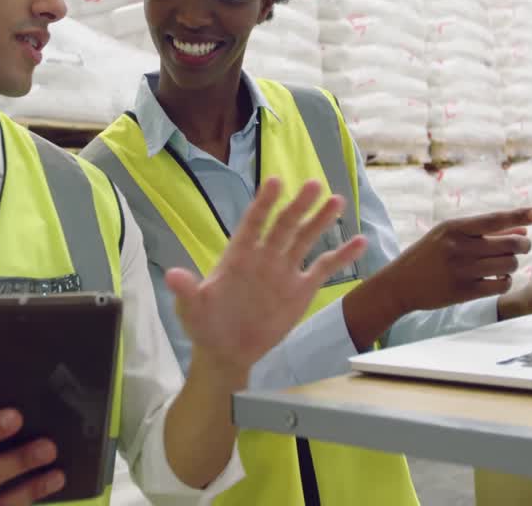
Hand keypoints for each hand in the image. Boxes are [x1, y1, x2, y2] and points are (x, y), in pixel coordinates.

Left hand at [165, 178, 368, 380]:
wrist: (228, 350)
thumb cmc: (205, 324)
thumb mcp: (192, 309)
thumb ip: (186, 291)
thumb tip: (171, 275)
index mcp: (238, 255)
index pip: (253, 223)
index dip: (264, 203)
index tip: (275, 182)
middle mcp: (264, 256)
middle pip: (284, 226)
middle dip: (298, 206)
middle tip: (313, 185)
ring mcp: (284, 270)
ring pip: (305, 239)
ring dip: (321, 220)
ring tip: (337, 200)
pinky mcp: (301, 289)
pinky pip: (324, 267)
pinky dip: (342, 255)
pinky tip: (360, 241)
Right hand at [379, 208, 531, 314]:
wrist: (400, 283)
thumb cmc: (428, 255)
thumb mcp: (450, 237)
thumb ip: (486, 233)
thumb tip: (523, 231)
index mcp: (454, 228)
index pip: (494, 219)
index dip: (520, 215)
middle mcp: (458, 247)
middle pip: (510, 245)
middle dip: (523, 246)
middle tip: (523, 247)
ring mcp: (461, 270)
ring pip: (509, 265)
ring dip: (514, 265)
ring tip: (505, 264)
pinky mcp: (464, 292)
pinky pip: (502, 284)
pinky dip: (506, 281)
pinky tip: (499, 279)